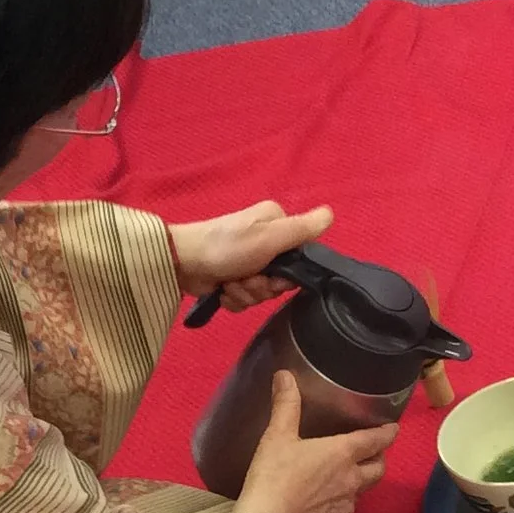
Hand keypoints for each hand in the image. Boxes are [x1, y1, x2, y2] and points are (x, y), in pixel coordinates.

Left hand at [169, 201, 332, 310]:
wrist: (182, 263)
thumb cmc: (227, 247)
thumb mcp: (269, 237)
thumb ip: (302, 229)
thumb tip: (331, 214)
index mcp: (276, 224)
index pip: (300, 258)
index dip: (287, 274)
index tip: (271, 274)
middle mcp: (264, 240)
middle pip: (281, 279)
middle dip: (262, 286)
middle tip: (246, 279)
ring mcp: (247, 260)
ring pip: (262, 292)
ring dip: (246, 293)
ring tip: (230, 283)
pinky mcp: (231, 278)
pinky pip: (245, 298)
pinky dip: (234, 298)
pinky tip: (222, 290)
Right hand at [235, 373, 396, 512]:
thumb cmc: (274, 474)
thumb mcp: (278, 434)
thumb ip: (286, 404)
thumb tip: (285, 375)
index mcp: (342, 452)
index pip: (375, 440)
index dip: (387, 433)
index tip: (393, 429)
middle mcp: (351, 477)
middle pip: (378, 468)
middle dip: (379, 459)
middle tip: (373, 452)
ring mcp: (345, 503)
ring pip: (365, 490)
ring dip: (363, 480)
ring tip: (352, 475)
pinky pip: (348, 508)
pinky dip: (345, 501)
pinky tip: (332, 499)